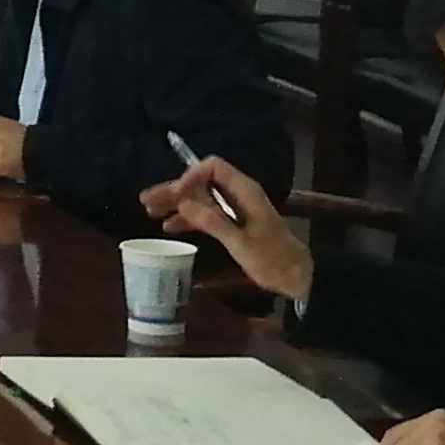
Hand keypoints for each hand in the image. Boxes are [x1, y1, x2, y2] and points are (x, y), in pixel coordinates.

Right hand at [141, 157, 310, 300]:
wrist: (297, 276)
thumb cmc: (272, 258)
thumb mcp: (241, 242)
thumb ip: (213, 221)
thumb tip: (184, 202)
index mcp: (244, 191)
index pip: (213, 168)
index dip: (191, 175)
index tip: (175, 194)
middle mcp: (238, 195)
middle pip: (201, 183)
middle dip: (174, 190)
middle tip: (147, 201)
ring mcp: (235, 209)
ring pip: (200, 198)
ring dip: (176, 204)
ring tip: (151, 213)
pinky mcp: (233, 224)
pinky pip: (206, 214)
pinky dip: (188, 218)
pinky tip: (169, 227)